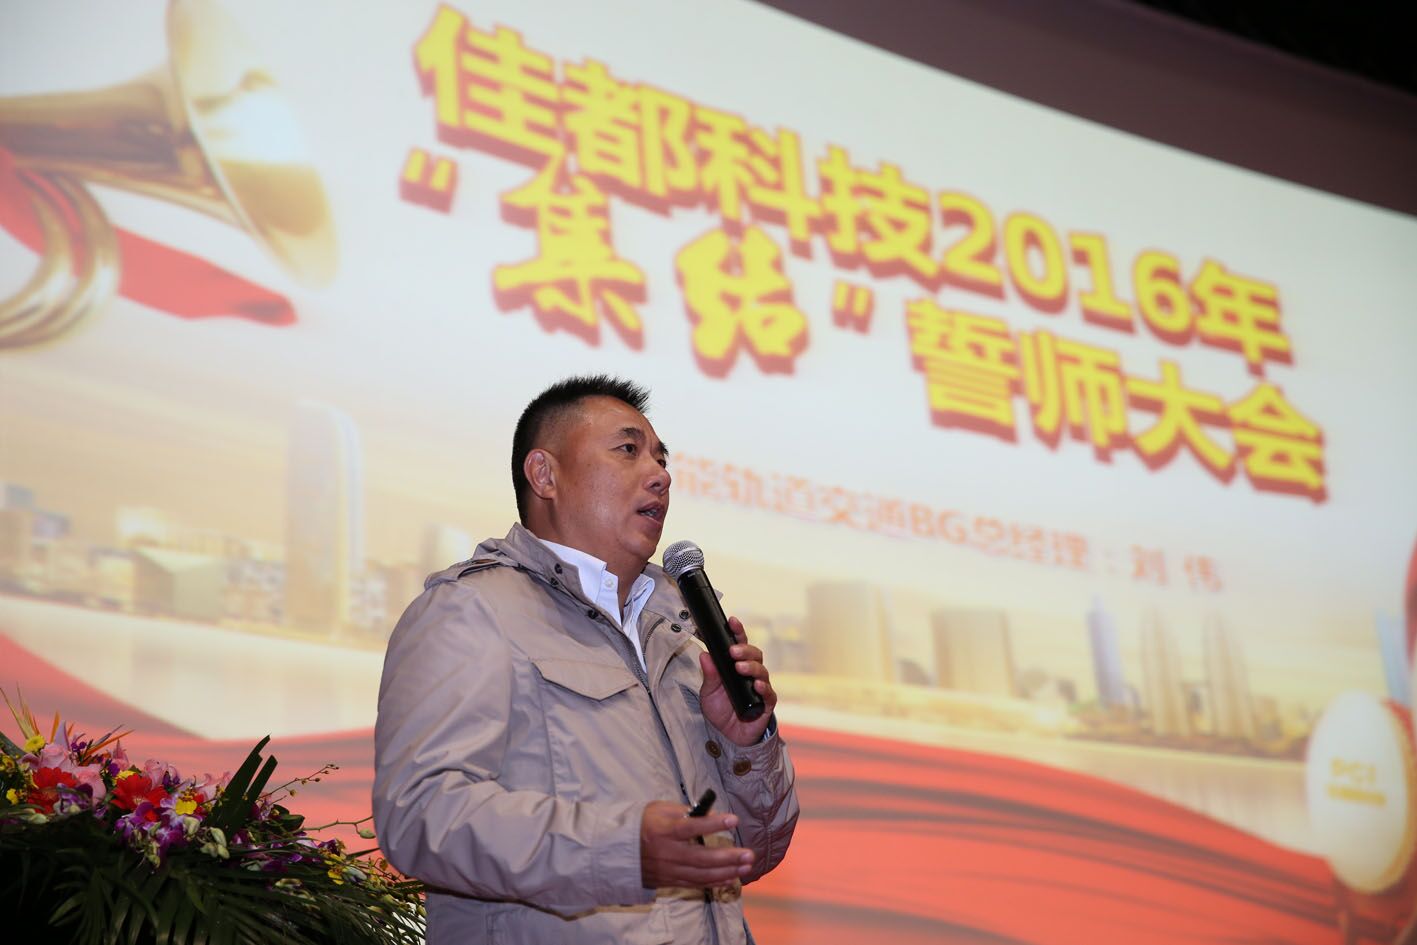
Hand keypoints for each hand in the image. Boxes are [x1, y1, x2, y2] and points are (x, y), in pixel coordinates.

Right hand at [640, 800, 753, 888]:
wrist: (619, 853)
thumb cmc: (642, 825)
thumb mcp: (658, 810)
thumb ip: (683, 811)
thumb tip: (710, 813)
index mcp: (663, 830)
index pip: (690, 827)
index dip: (712, 824)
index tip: (733, 819)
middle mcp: (667, 853)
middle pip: (701, 857)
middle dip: (728, 857)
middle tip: (749, 854)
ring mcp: (669, 870)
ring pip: (701, 875)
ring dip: (727, 872)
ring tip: (746, 866)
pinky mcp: (670, 882)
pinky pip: (696, 884)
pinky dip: (715, 882)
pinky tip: (731, 877)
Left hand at [699, 616, 776, 746]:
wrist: (729, 736)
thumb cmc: (721, 710)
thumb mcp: (708, 692)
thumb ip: (709, 675)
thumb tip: (704, 654)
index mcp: (736, 666)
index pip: (739, 645)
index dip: (737, 632)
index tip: (732, 621)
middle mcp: (750, 673)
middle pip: (754, 654)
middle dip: (744, 650)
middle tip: (733, 651)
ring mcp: (760, 687)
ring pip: (762, 670)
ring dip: (751, 667)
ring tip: (740, 668)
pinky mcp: (766, 703)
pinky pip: (768, 692)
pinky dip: (763, 687)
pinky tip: (756, 685)